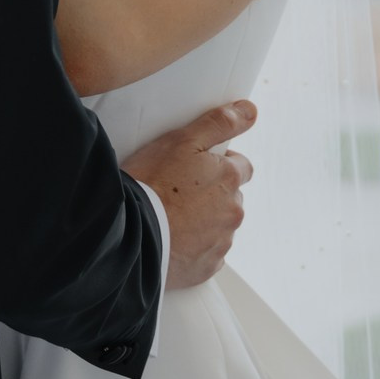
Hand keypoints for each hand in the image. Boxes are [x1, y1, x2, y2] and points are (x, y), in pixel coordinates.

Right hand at [123, 100, 253, 290]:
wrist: (129, 234)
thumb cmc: (152, 183)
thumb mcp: (183, 140)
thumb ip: (220, 122)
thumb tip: (250, 110)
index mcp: (230, 179)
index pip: (242, 166)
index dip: (220, 164)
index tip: (197, 168)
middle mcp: (233, 212)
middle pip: (231, 198)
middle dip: (213, 194)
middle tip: (179, 191)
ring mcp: (221, 242)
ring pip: (220, 226)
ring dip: (204, 220)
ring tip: (172, 216)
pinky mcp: (206, 267)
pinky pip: (207, 253)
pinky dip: (195, 247)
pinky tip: (173, 238)